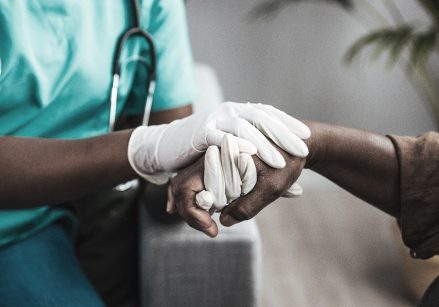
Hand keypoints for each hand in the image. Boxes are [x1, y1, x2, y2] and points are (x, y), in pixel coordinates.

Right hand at [128, 102, 309, 182]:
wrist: (166, 143)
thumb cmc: (206, 149)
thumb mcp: (231, 149)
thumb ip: (251, 157)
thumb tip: (272, 173)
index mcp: (239, 112)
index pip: (268, 115)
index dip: (287, 125)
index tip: (305, 137)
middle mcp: (229, 111)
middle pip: (260, 118)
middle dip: (282, 133)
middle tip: (302, 147)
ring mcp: (214, 119)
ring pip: (243, 128)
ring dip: (262, 144)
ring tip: (279, 160)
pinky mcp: (201, 132)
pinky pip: (220, 137)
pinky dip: (235, 146)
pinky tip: (249, 156)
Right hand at [167, 145, 304, 235]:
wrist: (300, 142)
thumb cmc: (288, 162)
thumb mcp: (272, 188)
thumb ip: (247, 206)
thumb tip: (223, 221)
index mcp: (221, 155)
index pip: (186, 187)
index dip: (193, 213)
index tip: (212, 230)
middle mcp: (212, 154)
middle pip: (181, 185)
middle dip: (189, 211)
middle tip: (208, 229)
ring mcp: (214, 157)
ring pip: (186, 182)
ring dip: (191, 205)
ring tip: (205, 223)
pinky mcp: (219, 162)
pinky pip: (197, 180)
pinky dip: (196, 196)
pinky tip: (204, 209)